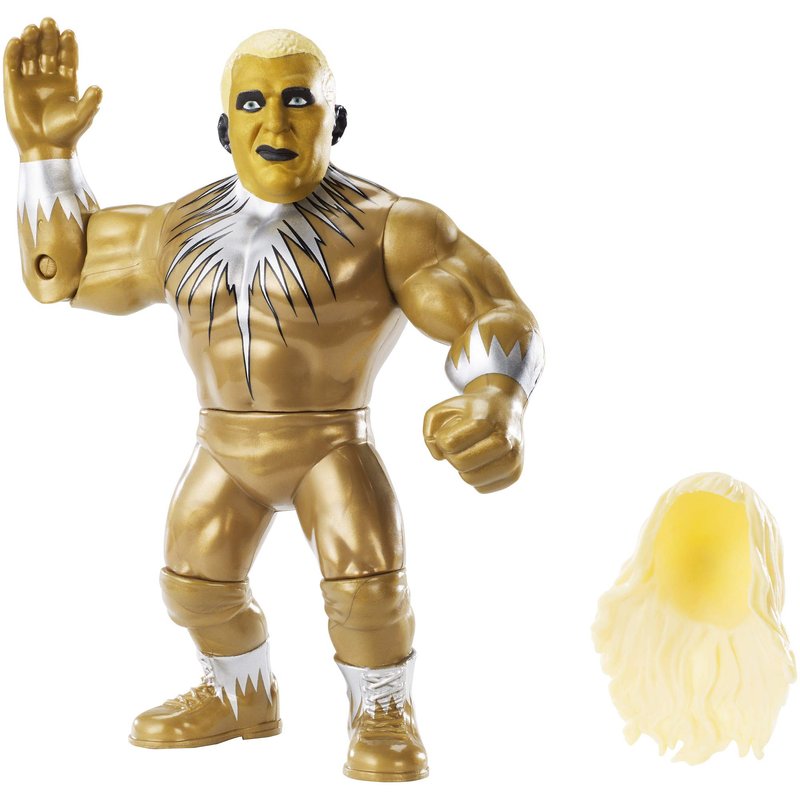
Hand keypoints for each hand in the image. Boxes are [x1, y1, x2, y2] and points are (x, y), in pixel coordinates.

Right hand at [4, 18, 101, 159]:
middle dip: (49, 36)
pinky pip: (12, 64)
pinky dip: (13, 52)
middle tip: (49, 21)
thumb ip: (90, 102)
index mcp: (66, 83)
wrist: (46, 147)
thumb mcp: (81, 117)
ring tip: (33, 28)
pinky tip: (16, 41)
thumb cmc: (66, 134)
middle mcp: (49, 78)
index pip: (67, 59)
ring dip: (30, 40)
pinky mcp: (14, 85)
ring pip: (30, 54)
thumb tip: (99, 87)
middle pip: (48, 51)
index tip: (69, 33)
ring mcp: (31, 80)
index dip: (67, 45)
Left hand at [423, 374, 526, 493]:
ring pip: (472, 480)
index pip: (450, 444)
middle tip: (458, 446)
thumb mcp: (444, 409)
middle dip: (452, 456)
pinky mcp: (515, 473)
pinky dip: (475, 477)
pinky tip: (481, 462)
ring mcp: (514, 458)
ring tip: (470, 453)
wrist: (504, 406)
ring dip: (463, 469)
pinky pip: (482, 488)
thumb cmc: (470, 411)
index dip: (442, 441)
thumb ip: (429, 430)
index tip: (449, 433)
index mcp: (486, 420)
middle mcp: (504, 440)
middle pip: (461, 464)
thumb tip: (439, 456)